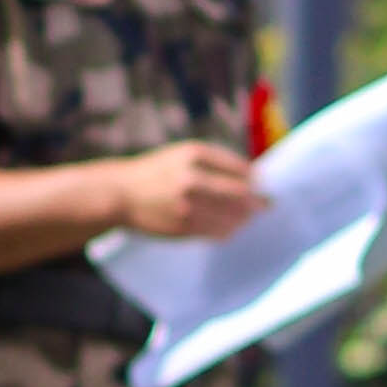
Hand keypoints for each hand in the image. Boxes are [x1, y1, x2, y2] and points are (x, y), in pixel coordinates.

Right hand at [113, 136, 262, 240]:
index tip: (263, 184)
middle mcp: (192, 178)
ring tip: (246, 216)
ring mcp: (188, 205)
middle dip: (258, 201)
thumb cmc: (156, 171)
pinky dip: (228, 230)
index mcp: (193, 154)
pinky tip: (228, 227)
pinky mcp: (183, 227)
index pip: (240, 169)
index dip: (256, 179)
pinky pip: (218, 232)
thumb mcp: (181, 154)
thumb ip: (214, 162)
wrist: (120, 194)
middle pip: (241, 194)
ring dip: (244, 218)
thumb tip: (253, 178)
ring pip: (233, 216)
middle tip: (266, 204)